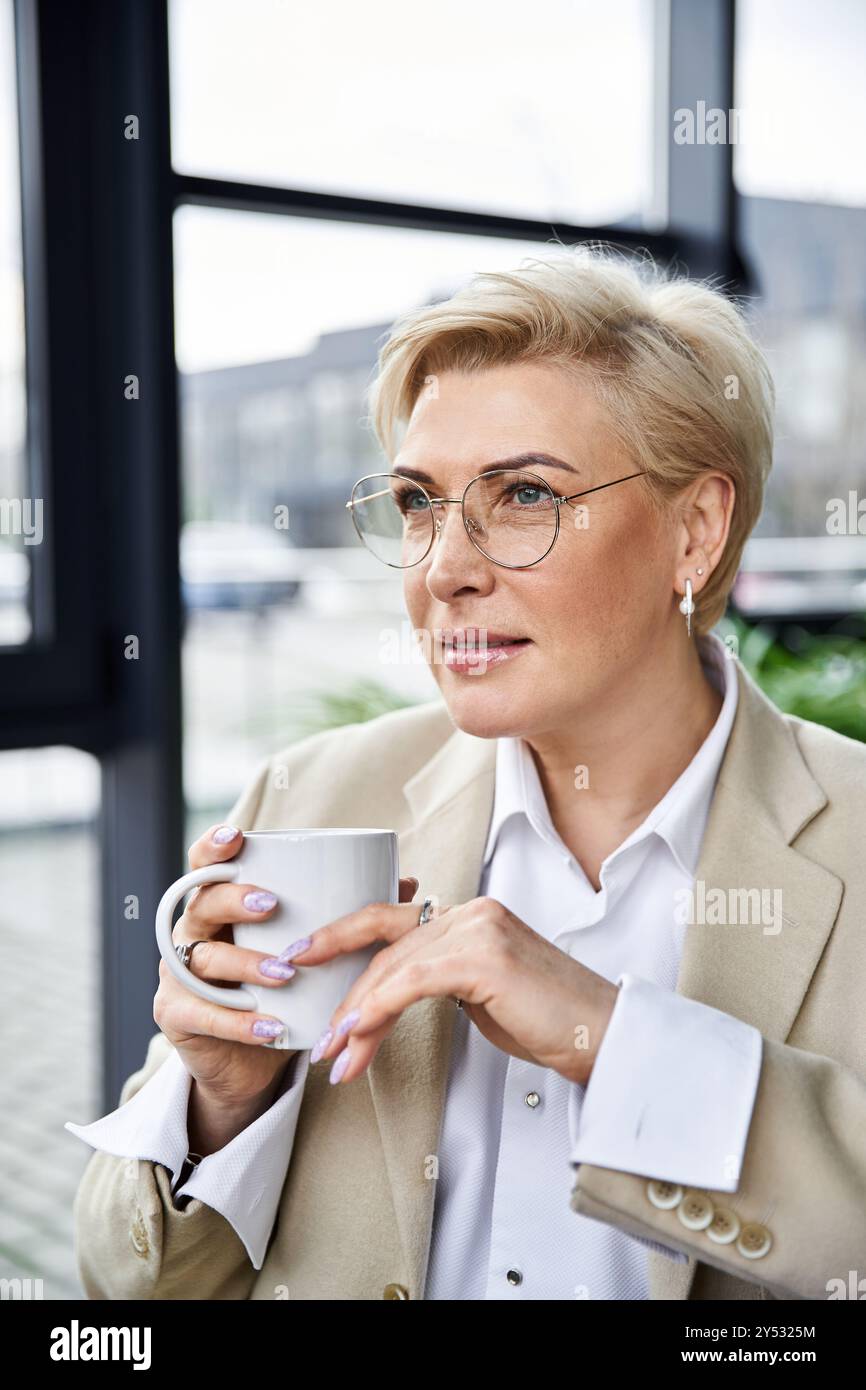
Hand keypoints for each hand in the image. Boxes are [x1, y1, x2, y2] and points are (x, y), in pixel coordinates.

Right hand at [153, 823, 422, 1116]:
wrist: (250, 1059)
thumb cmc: (283, 991)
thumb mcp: (313, 950)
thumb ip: (349, 914)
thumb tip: (405, 881)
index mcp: (221, 905)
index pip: (206, 865)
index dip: (215, 847)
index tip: (237, 837)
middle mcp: (194, 932)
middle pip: (202, 903)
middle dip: (233, 900)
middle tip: (271, 905)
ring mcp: (179, 975)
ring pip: (204, 959)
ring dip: (244, 963)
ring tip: (284, 972)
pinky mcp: (177, 1016)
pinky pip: (203, 1014)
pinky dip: (238, 1022)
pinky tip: (270, 1026)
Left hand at [291, 893, 619, 1086]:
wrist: (603, 1036)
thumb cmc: (549, 1022)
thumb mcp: (481, 995)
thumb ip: (440, 980)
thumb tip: (387, 999)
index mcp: (471, 914)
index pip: (391, 921)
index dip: (342, 937)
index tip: (304, 958)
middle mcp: (473, 911)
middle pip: (384, 943)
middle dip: (341, 985)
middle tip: (312, 1026)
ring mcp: (479, 929)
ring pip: (392, 967)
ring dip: (356, 1016)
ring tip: (335, 1055)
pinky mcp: (483, 958)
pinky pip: (411, 983)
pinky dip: (377, 1010)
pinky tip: (357, 1035)